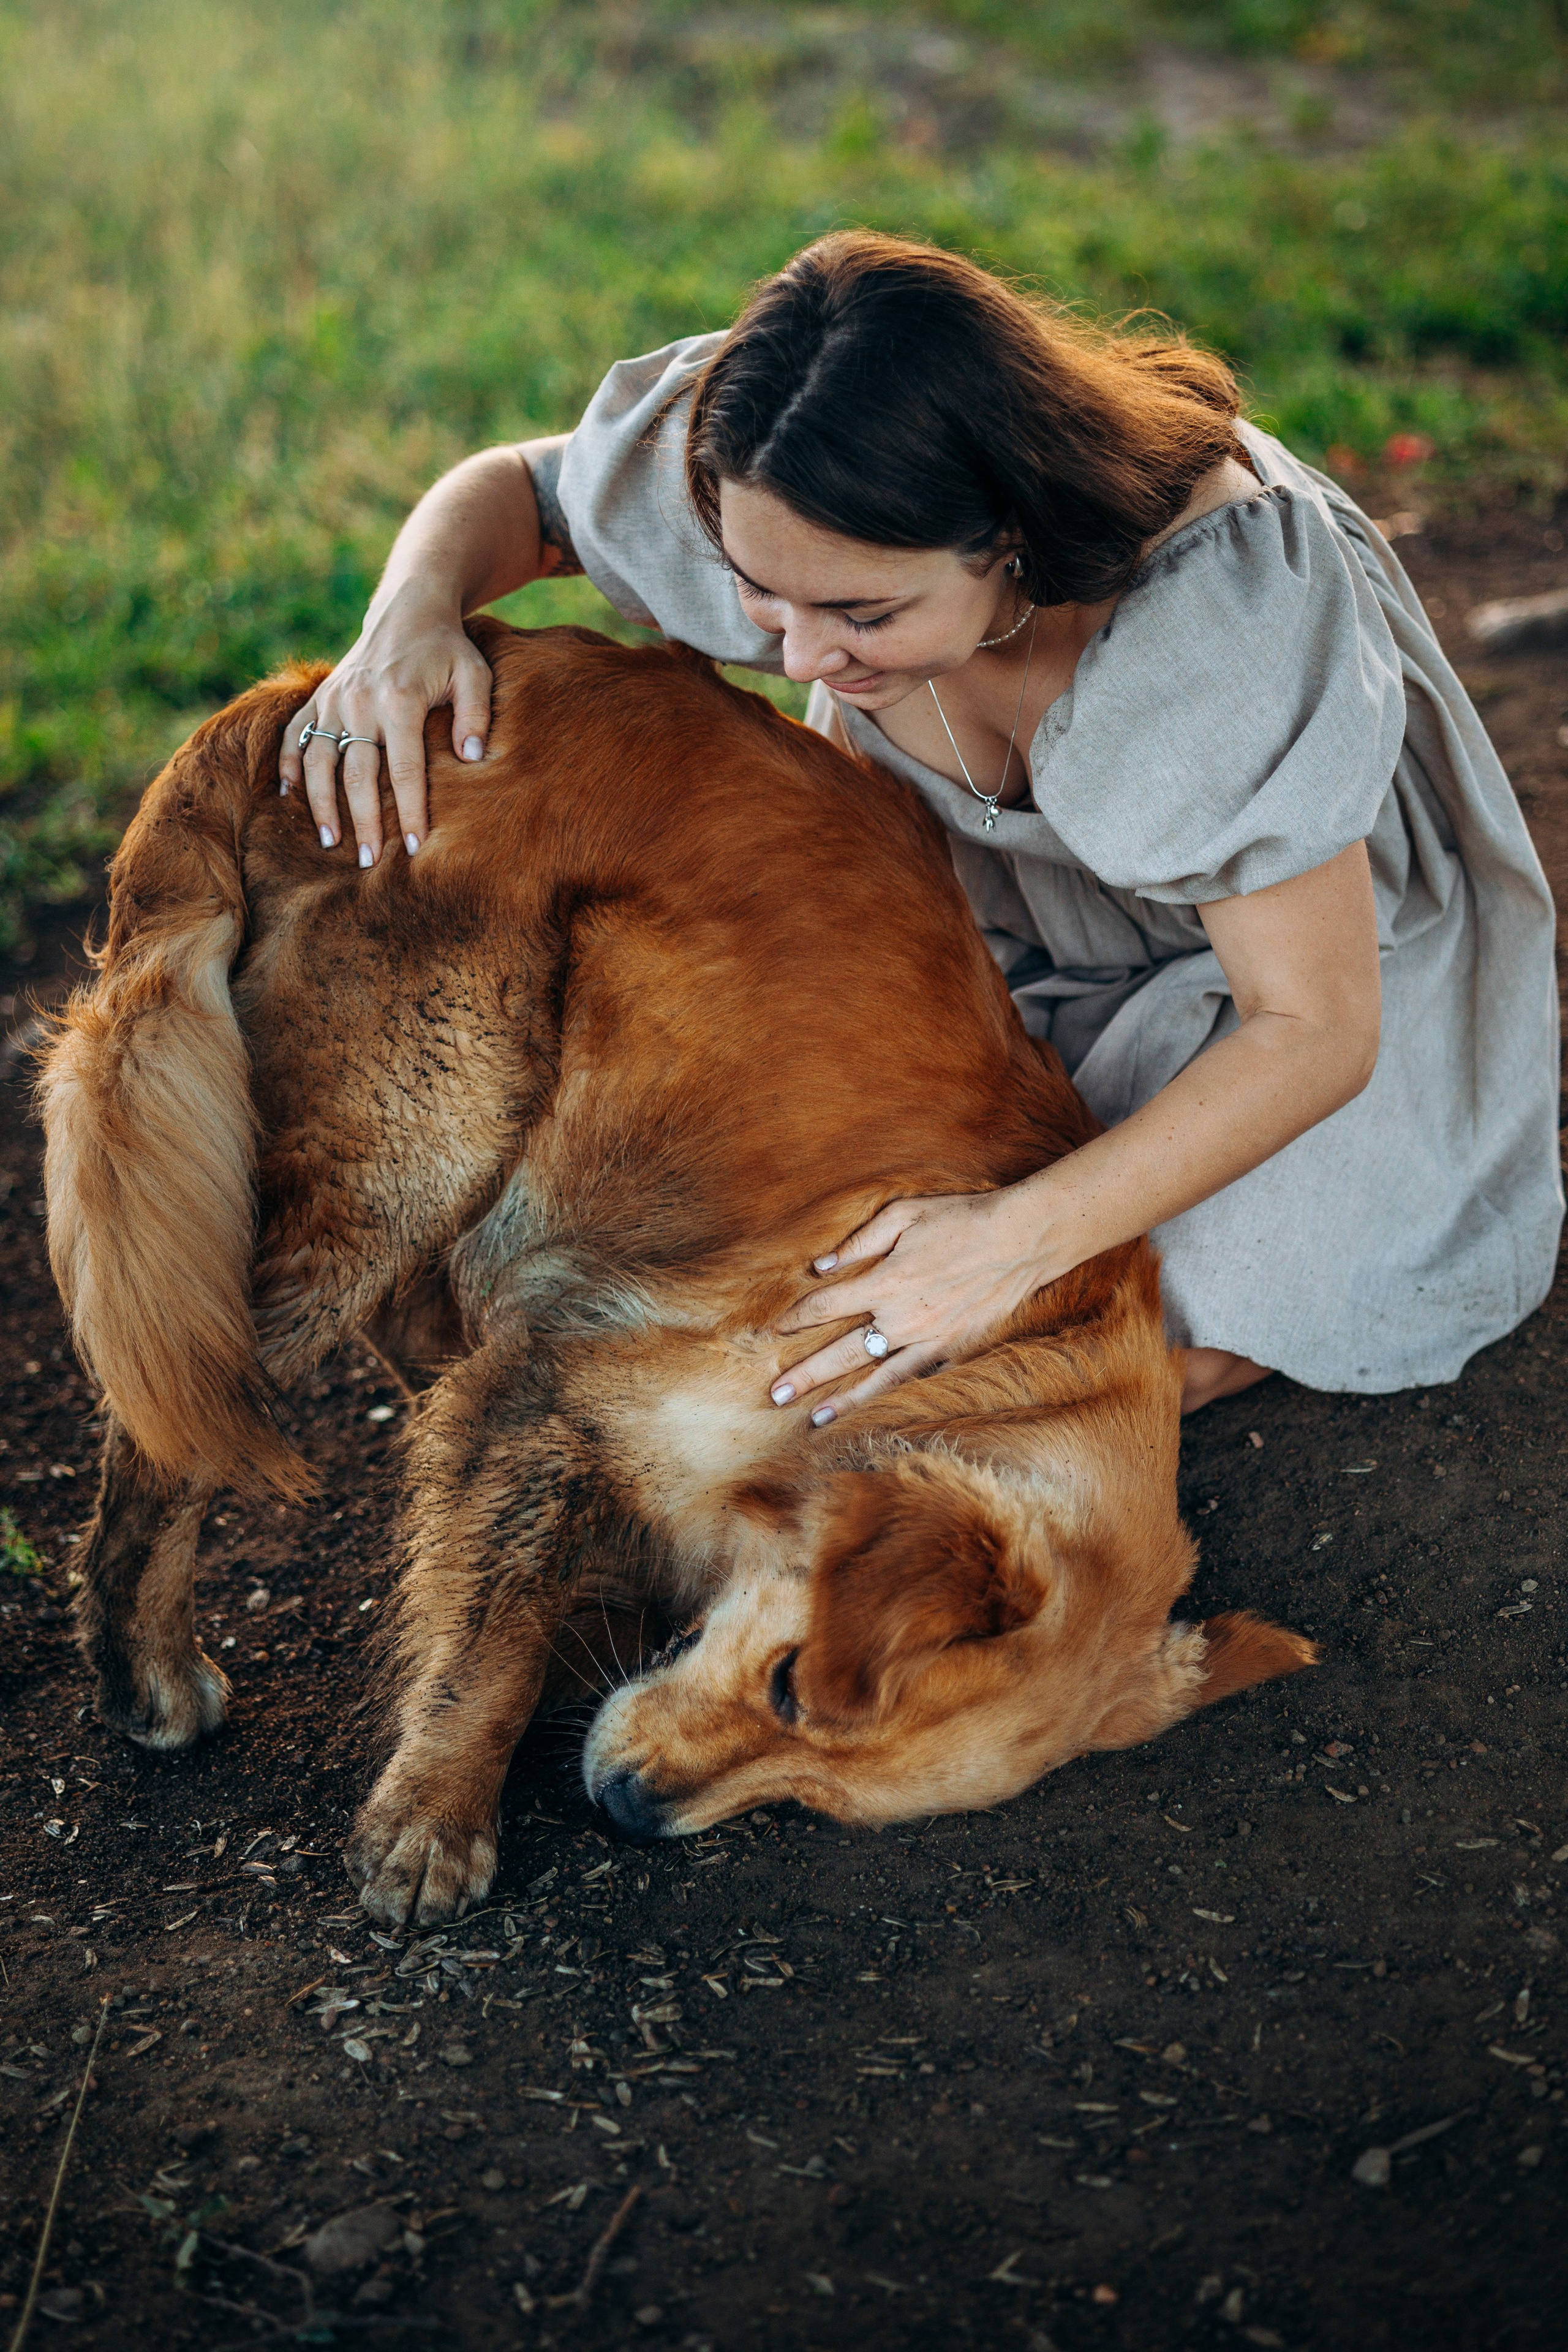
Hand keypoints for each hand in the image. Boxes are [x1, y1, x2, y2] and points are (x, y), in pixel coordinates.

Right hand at [278, 583, 494, 865]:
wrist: (408, 611)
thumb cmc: (447, 649)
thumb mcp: (473, 673)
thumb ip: (476, 714)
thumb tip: (470, 758)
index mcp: (399, 700)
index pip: (405, 770)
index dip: (410, 812)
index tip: (415, 848)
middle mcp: (359, 702)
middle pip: (356, 774)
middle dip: (363, 821)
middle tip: (368, 861)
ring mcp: (334, 700)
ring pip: (319, 761)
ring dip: (320, 804)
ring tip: (331, 842)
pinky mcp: (319, 696)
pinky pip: (294, 735)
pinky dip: (289, 765)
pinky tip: (289, 798)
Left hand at [769, 1185, 1051, 1423]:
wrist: (1021, 1239)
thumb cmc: (961, 1218)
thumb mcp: (905, 1213)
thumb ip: (859, 1241)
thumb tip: (821, 1266)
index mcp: (885, 1280)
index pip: (826, 1305)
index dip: (795, 1317)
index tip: (773, 1330)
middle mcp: (901, 1316)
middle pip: (841, 1351)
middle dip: (805, 1374)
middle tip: (775, 1395)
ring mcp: (928, 1338)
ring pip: (876, 1376)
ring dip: (843, 1399)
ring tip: (814, 1419)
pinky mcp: (952, 1349)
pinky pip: (913, 1377)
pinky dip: (889, 1396)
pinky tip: (871, 1410)